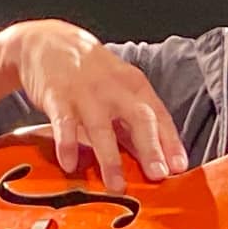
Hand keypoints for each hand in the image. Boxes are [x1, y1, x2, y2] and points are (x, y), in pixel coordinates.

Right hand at [1, 19, 186, 191]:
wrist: (47, 42)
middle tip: (158, 175)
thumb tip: (156, 158)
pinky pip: (64, 124)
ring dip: (110, 158)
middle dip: (150, 148)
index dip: (171, 141)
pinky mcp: (58, 97)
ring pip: (102, 128)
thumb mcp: (119, 90)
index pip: (159, 115)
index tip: (180, 167)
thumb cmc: (91, 73)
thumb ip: (135, 123)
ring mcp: (86, 93)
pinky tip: (70, 165)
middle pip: (138, 118)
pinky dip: (67, 144)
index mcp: (135, 86)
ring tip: (116, 186)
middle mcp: (115, 88)